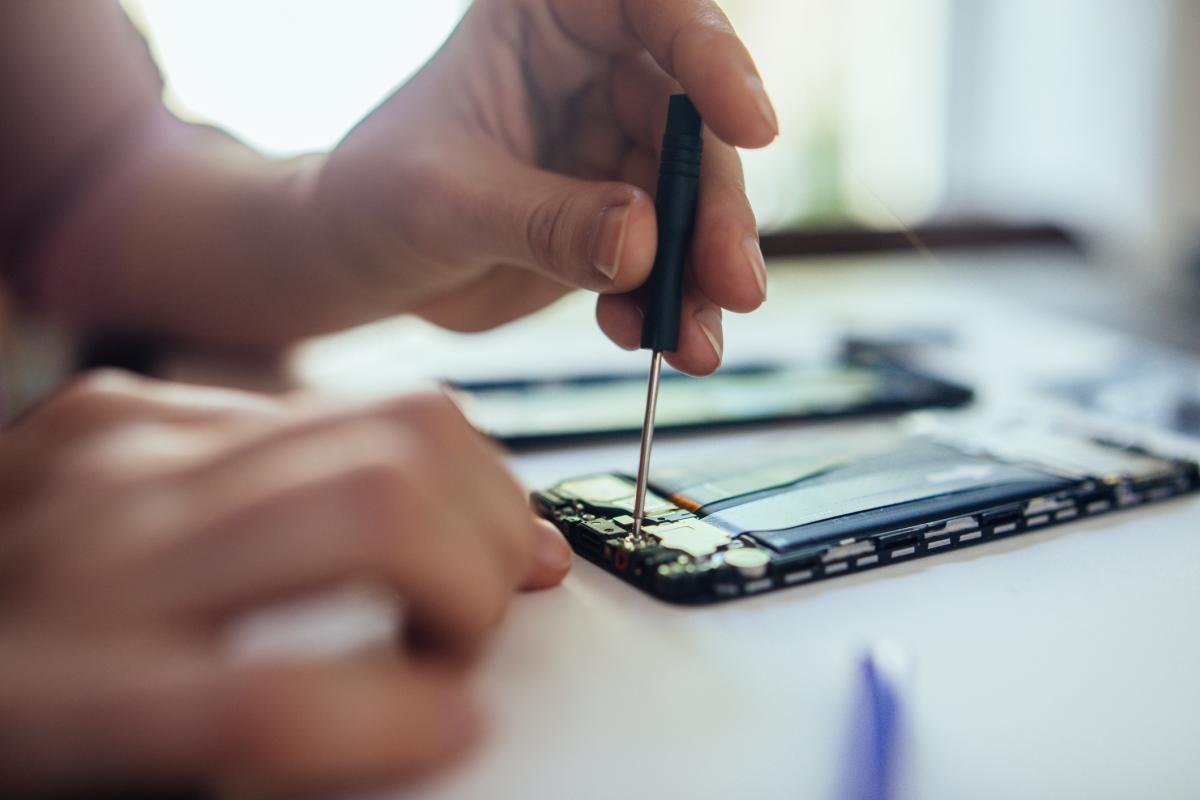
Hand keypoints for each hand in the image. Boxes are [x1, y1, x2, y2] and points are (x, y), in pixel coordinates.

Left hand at [0, 371, 570, 793]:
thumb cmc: (3, 723)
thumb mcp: (105, 781)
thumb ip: (263, 747)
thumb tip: (431, 719)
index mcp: (57, 698)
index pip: (271, 700)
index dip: (405, 720)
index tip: (460, 725)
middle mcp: (99, 552)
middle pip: (378, 509)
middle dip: (478, 575)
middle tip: (475, 630)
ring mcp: (118, 452)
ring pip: (391, 425)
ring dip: (477, 497)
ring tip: (472, 556)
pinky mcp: (128, 403)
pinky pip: (331, 402)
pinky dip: (408, 457)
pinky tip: (406, 502)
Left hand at [312, 0, 775, 374]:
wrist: (359, 264)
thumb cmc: (375, 197)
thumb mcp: (445, 202)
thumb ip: (542, 220)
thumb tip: (642, 243)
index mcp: (546, 22)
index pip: (651, 8)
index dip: (712, 56)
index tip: (750, 127)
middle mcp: (593, 76)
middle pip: (691, 126)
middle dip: (715, 210)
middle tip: (734, 283)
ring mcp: (611, 152)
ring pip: (690, 203)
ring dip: (701, 276)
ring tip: (695, 344)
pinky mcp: (616, 221)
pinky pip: (664, 259)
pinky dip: (666, 304)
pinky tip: (649, 340)